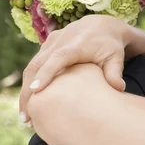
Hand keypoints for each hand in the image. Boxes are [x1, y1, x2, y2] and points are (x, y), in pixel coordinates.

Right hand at [18, 15, 144, 124]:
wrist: (102, 25)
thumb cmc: (110, 46)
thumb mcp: (116, 57)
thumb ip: (115, 73)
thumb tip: (118, 89)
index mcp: (76, 44)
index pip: (57, 58)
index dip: (46, 73)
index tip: (35, 90)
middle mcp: (59, 41)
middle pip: (37, 65)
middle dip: (28, 92)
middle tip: (27, 118)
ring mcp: (50, 42)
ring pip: (31, 67)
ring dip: (25, 91)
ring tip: (26, 116)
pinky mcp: (46, 46)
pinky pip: (34, 65)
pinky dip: (29, 83)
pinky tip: (30, 103)